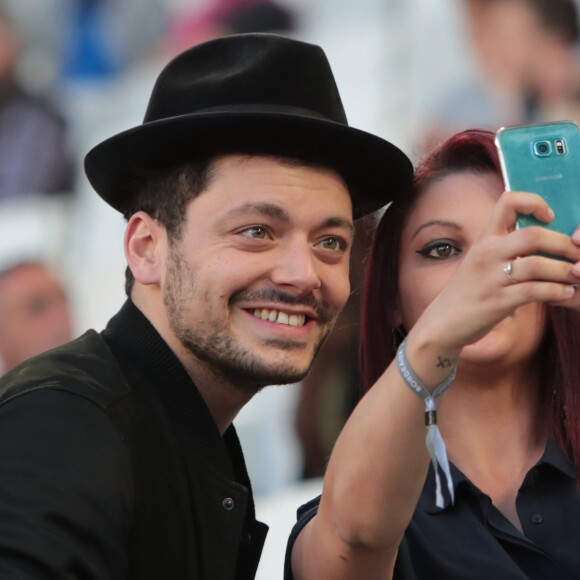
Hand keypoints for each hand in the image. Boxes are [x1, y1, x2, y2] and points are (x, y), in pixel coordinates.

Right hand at [414, 191, 579, 352]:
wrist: (442, 323)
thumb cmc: (467, 292)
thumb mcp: (480, 262)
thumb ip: (505, 249)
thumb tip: (545, 241)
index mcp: (484, 239)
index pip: (508, 202)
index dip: (534, 203)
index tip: (549, 217)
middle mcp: (486, 254)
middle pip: (533, 235)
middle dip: (563, 244)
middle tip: (577, 253)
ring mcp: (491, 278)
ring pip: (538, 265)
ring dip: (564, 271)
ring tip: (576, 276)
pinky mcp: (497, 302)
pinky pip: (535, 292)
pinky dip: (557, 292)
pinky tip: (565, 293)